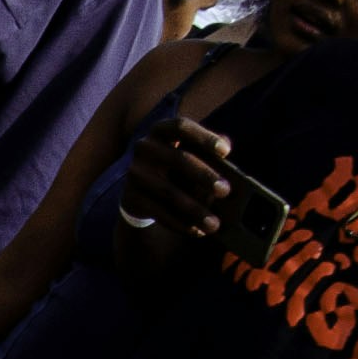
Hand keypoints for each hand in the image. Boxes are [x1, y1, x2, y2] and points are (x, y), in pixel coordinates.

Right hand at [119, 118, 239, 245]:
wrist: (140, 192)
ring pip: (168, 192)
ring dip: (195, 209)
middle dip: (204, 175)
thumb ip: (208, 151)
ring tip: (215, 224)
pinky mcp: (130, 198)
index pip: (181, 126)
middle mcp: (144, 148)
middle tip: (225, 190)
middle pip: (178, 159)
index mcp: (161, 131)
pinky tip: (197, 231)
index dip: (204, 137)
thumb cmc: (176, 168)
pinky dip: (180, 224)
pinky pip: (158, 212)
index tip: (226, 151)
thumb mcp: (190, 155)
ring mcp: (135, 173)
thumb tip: (227, 151)